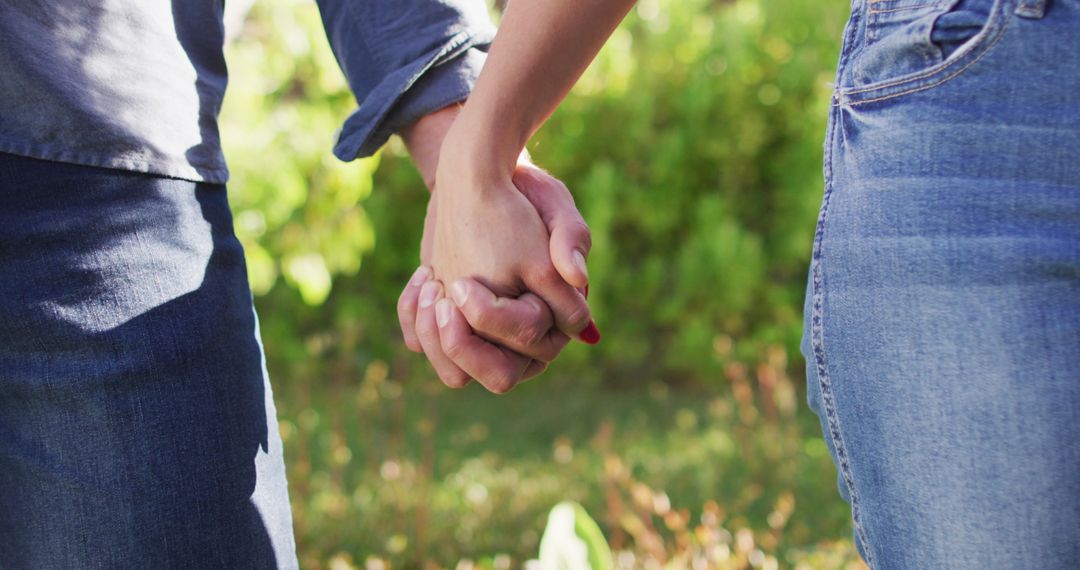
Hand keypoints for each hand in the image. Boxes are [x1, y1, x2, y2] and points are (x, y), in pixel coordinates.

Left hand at [398, 163, 597, 392]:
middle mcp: (523, 344)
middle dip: (464, 344)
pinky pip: (424, 347)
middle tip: (443, 299)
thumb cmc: (525, 193)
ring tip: (432, 285)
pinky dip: (414, 319)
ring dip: (435, 336)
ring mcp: (484, 341)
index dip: (495, 319)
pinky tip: (424, 277)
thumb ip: (571, 235)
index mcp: (558, 321)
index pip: (531, 343)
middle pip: (498, 377)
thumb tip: (577, 278)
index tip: (463, 282)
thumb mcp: (551, 201)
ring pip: (456, 375)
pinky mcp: (449, 328)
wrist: (481, 183)